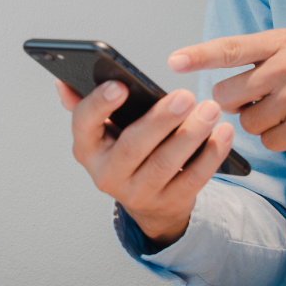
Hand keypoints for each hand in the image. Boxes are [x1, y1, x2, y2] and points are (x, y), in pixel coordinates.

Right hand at [55, 79, 233, 247]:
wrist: (148, 200)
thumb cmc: (125, 151)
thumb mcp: (102, 131)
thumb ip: (87, 105)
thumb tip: (63, 82)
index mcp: (86, 148)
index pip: (84, 124)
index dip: (100, 105)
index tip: (120, 85)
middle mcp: (107, 174)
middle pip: (133, 146)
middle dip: (161, 120)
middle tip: (186, 96)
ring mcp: (137, 193)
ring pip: (165, 163)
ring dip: (191, 135)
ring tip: (210, 109)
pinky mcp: (168, 202)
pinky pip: (192, 179)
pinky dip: (210, 155)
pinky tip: (222, 134)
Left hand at [168, 28, 285, 179]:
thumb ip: (263, 55)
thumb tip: (216, 74)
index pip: (231, 48)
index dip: (198, 55)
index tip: (172, 61)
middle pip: (227, 93)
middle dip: (235, 102)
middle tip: (260, 98)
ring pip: (245, 121)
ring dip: (260, 122)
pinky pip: (267, 141)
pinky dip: (278, 138)